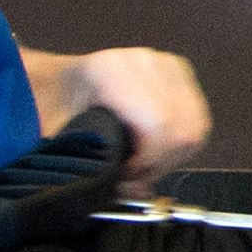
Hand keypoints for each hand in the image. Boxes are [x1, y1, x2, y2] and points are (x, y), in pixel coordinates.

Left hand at [23, 43, 213, 185]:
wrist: (56, 83)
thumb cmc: (53, 110)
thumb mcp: (61, 139)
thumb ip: (97, 165)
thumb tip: (133, 190)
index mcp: (111, 71)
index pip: (158, 124)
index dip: (147, 162)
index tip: (125, 176)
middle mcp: (145, 62)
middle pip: (181, 129)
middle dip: (161, 163)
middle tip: (134, 177)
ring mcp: (166, 64)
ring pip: (195, 126)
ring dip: (174, 156)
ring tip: (144, 164)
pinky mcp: (180, 73)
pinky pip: (197, 119)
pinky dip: (181, 144)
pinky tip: (156, 150)